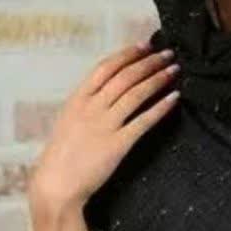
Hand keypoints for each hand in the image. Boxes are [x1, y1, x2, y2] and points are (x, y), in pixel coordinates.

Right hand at [28, 39, 180, 222]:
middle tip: (167, 53)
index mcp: (78, 99)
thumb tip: (105, 94)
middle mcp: (91, 107)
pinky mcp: (118, 144)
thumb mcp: (68, 122)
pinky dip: (160, 107)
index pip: (105, 68)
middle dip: (148, 62)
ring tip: (173, 70)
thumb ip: (86, 106)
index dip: (127, 54)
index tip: (144, 45)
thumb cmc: (61, 157)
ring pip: (135, 94)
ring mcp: (105, 125)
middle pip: (124, 77)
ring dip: (157, 78)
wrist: (57, 184)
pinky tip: (174, 98)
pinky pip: (143, 121)